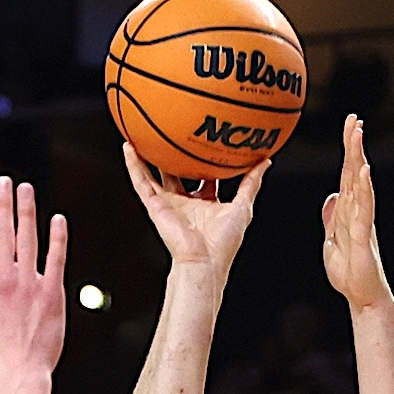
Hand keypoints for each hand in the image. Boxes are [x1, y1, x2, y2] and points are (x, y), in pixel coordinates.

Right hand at [0, 176, 68, 381]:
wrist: (19, 373)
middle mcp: (6, 278)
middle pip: (4, 231)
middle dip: (3, 203)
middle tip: (5, 181)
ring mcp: (31, 283)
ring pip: (29, 239)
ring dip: (27, 211)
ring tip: (26, 190)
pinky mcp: (53, 293)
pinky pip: (57, 258)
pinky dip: (57, 237)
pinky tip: (57, 219)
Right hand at [122, 143, 267, 270]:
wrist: (204, 260)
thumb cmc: (223, 242)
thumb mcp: (243, 206)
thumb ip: (251, 182)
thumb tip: (265, 161)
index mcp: (204, 203)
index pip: (203, 178)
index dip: (204, 163)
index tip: (206, 144)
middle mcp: (184, 203)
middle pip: (176, 174)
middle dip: (172, 157)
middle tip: (171, 135)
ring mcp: (168, 204)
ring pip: (153, 175)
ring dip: (145, 156)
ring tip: (139, 133)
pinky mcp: (155, 206)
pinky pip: (141, 182)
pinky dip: (133, 165)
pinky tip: (128, 147)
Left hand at [322, 114, 393, 311]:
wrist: (362, 297)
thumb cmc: (349, 273)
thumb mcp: (332, 243)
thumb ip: (332, 220)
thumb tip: (330, 198)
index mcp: (347, 212)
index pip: (345, 175)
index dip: (347, 151)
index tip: (349, 127)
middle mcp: (357, 212)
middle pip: (353, 173)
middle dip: (354, 145)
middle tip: (354, 119)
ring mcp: (362, 222)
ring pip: (360, 184)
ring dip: (358, 158)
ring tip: (358, 134)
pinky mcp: (364, 236)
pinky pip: (364, 208)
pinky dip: (364, 188)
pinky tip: (364, 171)